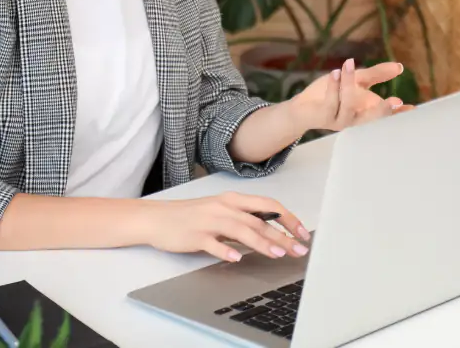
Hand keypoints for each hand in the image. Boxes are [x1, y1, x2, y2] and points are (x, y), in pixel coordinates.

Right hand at [142, 191, 310, 262]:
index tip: (302, 232)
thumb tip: (270, 231)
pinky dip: (225, 251)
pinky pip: (213, 244)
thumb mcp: (220, 211)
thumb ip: (244, 219)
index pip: (267, 205)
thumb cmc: (190, 216)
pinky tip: (236, 259)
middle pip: (258, 221)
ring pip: (241, 230)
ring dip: (261, 242)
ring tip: (278, 253)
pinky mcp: (194, 236)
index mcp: (232, 200)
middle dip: (282, 235)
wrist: (157, 219)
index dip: (288, 218)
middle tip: (299, 248)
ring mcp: (209, 221)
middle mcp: (224, 208)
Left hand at [285, 58, 414, 134]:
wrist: (304, 106)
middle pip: (371, 120)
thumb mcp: (358, 80)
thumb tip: (399, 67)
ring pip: (348, 106)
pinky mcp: (323, 117)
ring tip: (349, 64)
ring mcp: (339, 120)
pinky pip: (330, 103)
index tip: (413, 109)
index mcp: (366, 112)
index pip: (386, 115)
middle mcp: (355, 120)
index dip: (399, 114)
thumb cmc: (333, 93)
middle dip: (383, 111)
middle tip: (396, 102)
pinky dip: (333, 87)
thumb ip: (377, 74)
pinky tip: (336, 72)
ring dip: (349, 84)